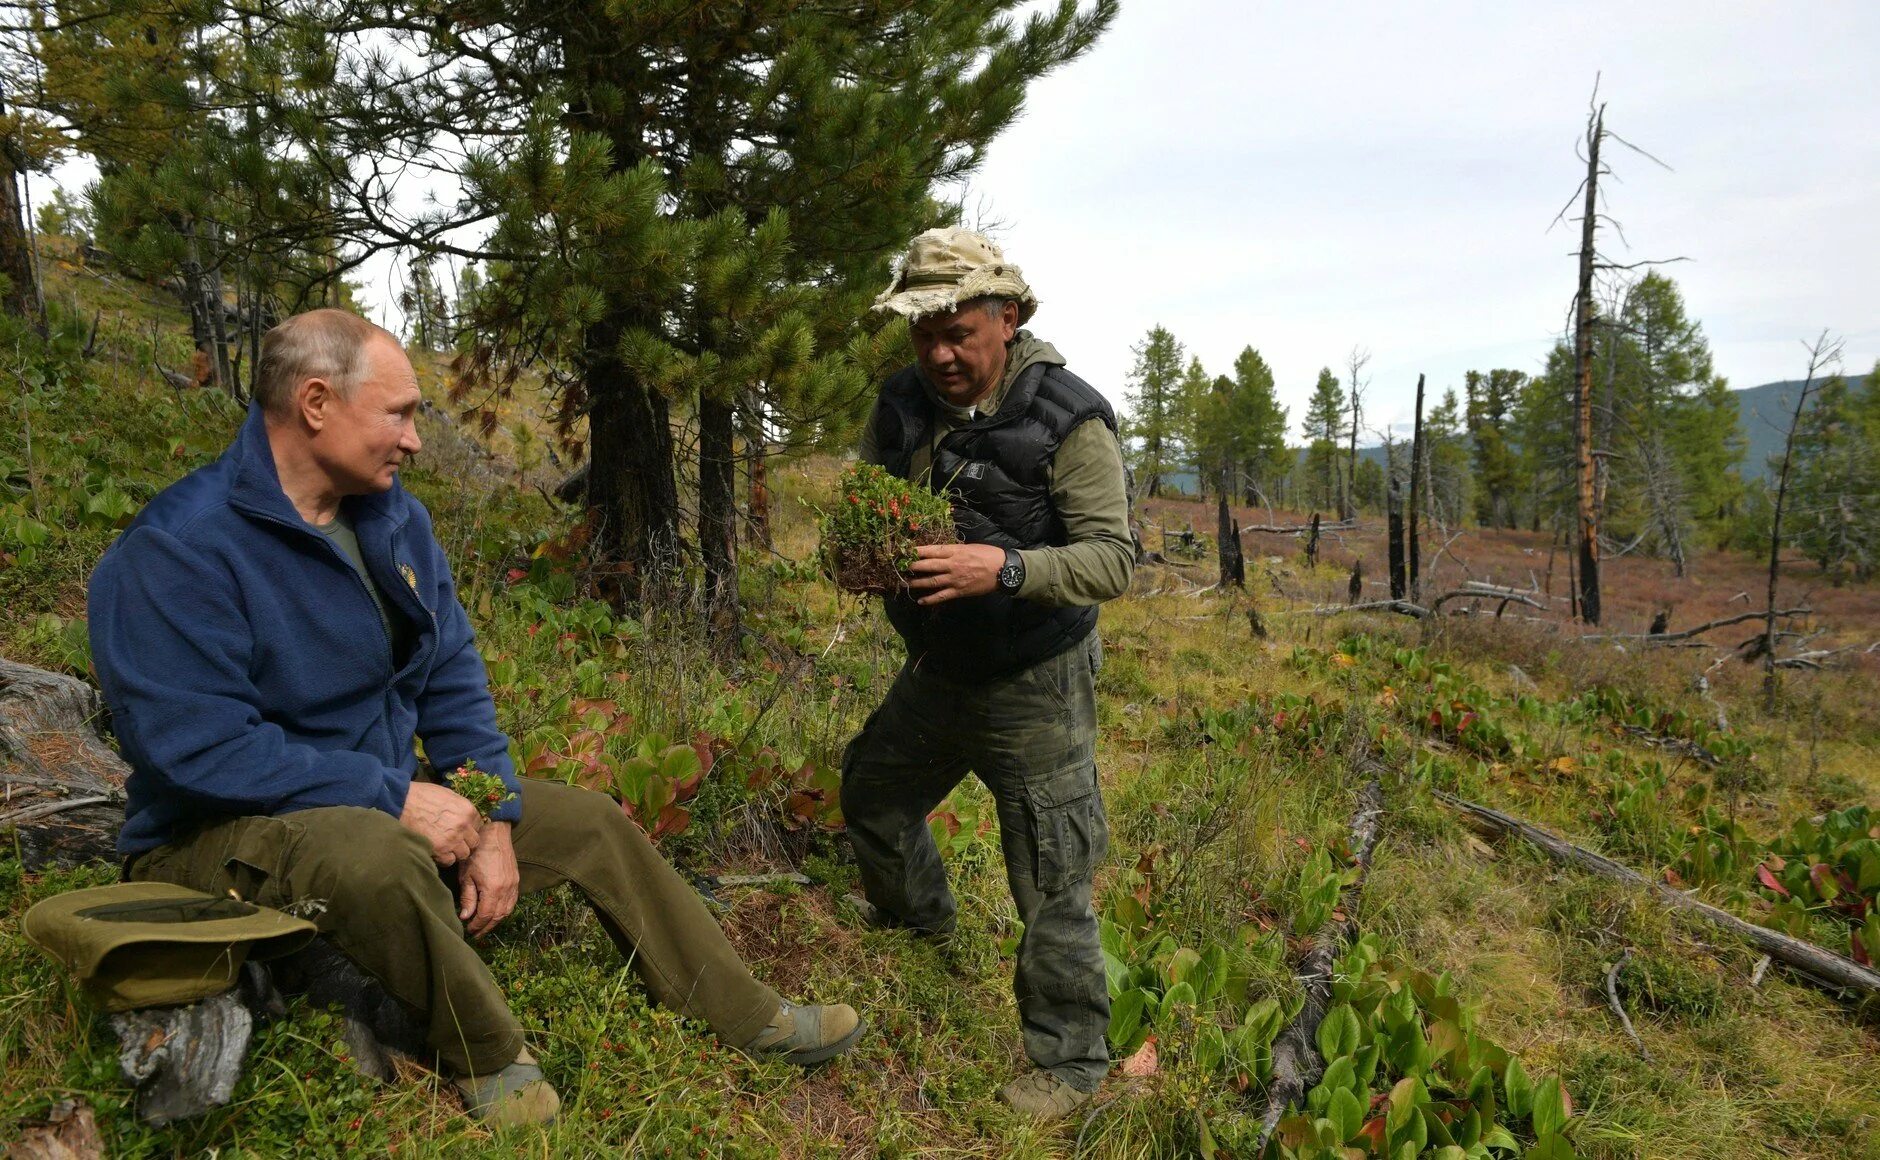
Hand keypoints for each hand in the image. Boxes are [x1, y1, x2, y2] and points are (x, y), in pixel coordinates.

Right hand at [399, 781, 481, 865]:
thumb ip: (460, 808)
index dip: (469, 828)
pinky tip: (437, 851)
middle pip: (474, 842)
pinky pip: (449, 861)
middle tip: (454, 840)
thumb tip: (464, 816)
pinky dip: (444, 858)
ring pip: (464, 853)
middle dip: (465, 841)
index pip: (478, 825)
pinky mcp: (440, 850)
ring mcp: (453, 840)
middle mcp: (464, 826)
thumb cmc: (423, 795)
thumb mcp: (448, 795)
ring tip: (445, 847)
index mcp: (468, 810)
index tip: (461, 830)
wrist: (402, 803)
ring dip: (455, 851)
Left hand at [458, 822, 519, 937]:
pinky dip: (504, 910)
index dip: (476, 925)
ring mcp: (513, 885)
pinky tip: (496, 912)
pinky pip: (512, 901)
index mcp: (493, 889)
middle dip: (486, 927)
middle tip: (476, 933)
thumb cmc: (476, 852)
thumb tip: (465, 917)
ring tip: (485, 926)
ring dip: (496, 920)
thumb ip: (468, 898)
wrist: (494, 833)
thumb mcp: (466, 875)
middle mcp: (506, 889)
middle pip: (498, 916)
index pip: (485, 915)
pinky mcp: (516, 880)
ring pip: (507, 910)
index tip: (468, 930)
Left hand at [906, 543, 1005, 604]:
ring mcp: (954, 579)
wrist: (1003, 570)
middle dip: (912, 566)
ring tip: (904, 583)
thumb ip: (953, 549)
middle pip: (927, 565)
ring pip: (931, 581)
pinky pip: (941, 596)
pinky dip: (930, 599)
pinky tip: (920, 601)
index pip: (931, 550)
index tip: (905, 550)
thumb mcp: (969, 547)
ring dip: (916, 582)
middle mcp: (952, 565)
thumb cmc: (988, 554)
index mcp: (955, 551)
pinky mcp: (959, 591)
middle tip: (898, 566)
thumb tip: (939, 551)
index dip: (917, 551)